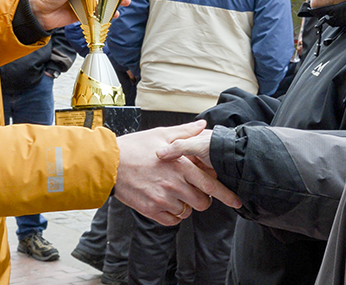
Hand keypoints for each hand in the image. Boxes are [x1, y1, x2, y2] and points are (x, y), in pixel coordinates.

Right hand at [115, 121, 239, 225]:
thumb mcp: (161, 135)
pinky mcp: (151, 211)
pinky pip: (172, 220)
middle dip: (202, 199)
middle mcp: (175, 185)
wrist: (108, 164)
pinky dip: (173, 214)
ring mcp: (163, 199)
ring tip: (175, 193)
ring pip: (187, 212)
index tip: (237, 201)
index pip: (211, 185)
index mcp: (181, 166)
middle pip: (202, 202)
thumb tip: (202, 126)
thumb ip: (185, 133)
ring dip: (186, 206)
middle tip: (194, 192)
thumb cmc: (135, 147)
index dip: (227, 195)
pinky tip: (165, 202)